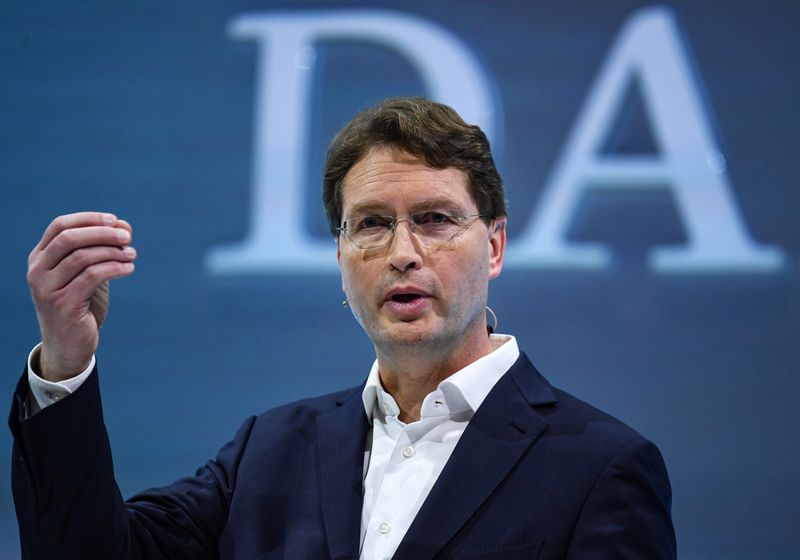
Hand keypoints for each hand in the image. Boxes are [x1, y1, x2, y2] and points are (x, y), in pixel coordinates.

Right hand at [27, 212, 136, 380]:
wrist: (69, 345)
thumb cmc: (80, 305)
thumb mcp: (87, 273)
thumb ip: (100, 250)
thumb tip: (124, 226)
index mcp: (39, 258)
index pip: (60, 225)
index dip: (89, 219)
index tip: (115, 220)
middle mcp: (37, 271)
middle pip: (69, 238)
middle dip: (103, 233)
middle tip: (127, 237)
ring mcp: (46, 288)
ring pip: (82, 257)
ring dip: (112, 252)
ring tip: (132, 254)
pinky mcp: (62, 305)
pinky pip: (92, 276)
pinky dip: (114, 268)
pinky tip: (129, 268)